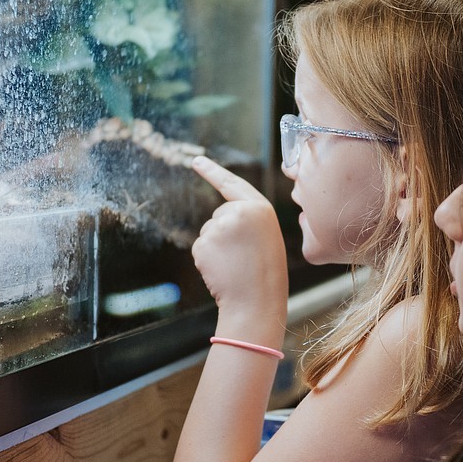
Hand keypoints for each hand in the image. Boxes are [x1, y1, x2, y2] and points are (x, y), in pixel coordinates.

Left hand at [191, 156, 287, 317]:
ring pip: (209, 232)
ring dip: (217, 248)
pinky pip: (200, 247)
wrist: (257, 301)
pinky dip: (207, 259)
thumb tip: (219, 218)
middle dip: (225, 233)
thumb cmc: (265, 272)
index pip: (231, 184)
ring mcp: (218, 227)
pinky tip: (222, 269)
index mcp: (259, 207)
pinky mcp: (203, 243)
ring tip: (236, 264)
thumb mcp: (266, 236)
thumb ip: (247, 219)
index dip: (213, 171)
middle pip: (219, 215)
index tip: (196, 160)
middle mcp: (238, 212)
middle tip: (244, 256)